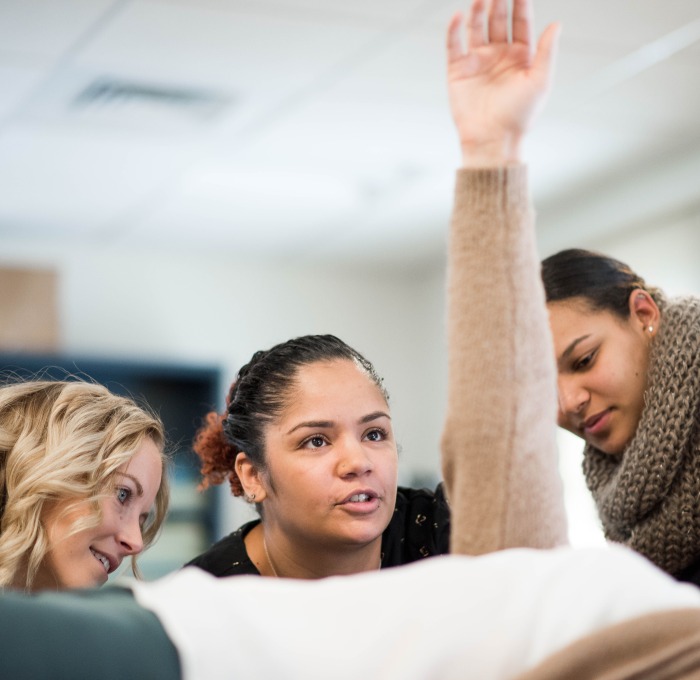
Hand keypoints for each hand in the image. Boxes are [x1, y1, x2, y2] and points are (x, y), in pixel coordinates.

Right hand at [447, 0, 559, 166]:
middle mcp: (498, 56)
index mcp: (520, 57)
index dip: (521, 4)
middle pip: (498, 20)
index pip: (521, 22)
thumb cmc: (519, 116)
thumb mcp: (540, 82)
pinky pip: (454, 45)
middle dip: (499, 1)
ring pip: (477, 27)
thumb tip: (557, 24)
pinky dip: (454, 30)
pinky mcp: (458, 72)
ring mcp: (477, 62)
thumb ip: (547, 52)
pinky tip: (458, 15)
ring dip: (478, 11)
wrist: (492, 140)